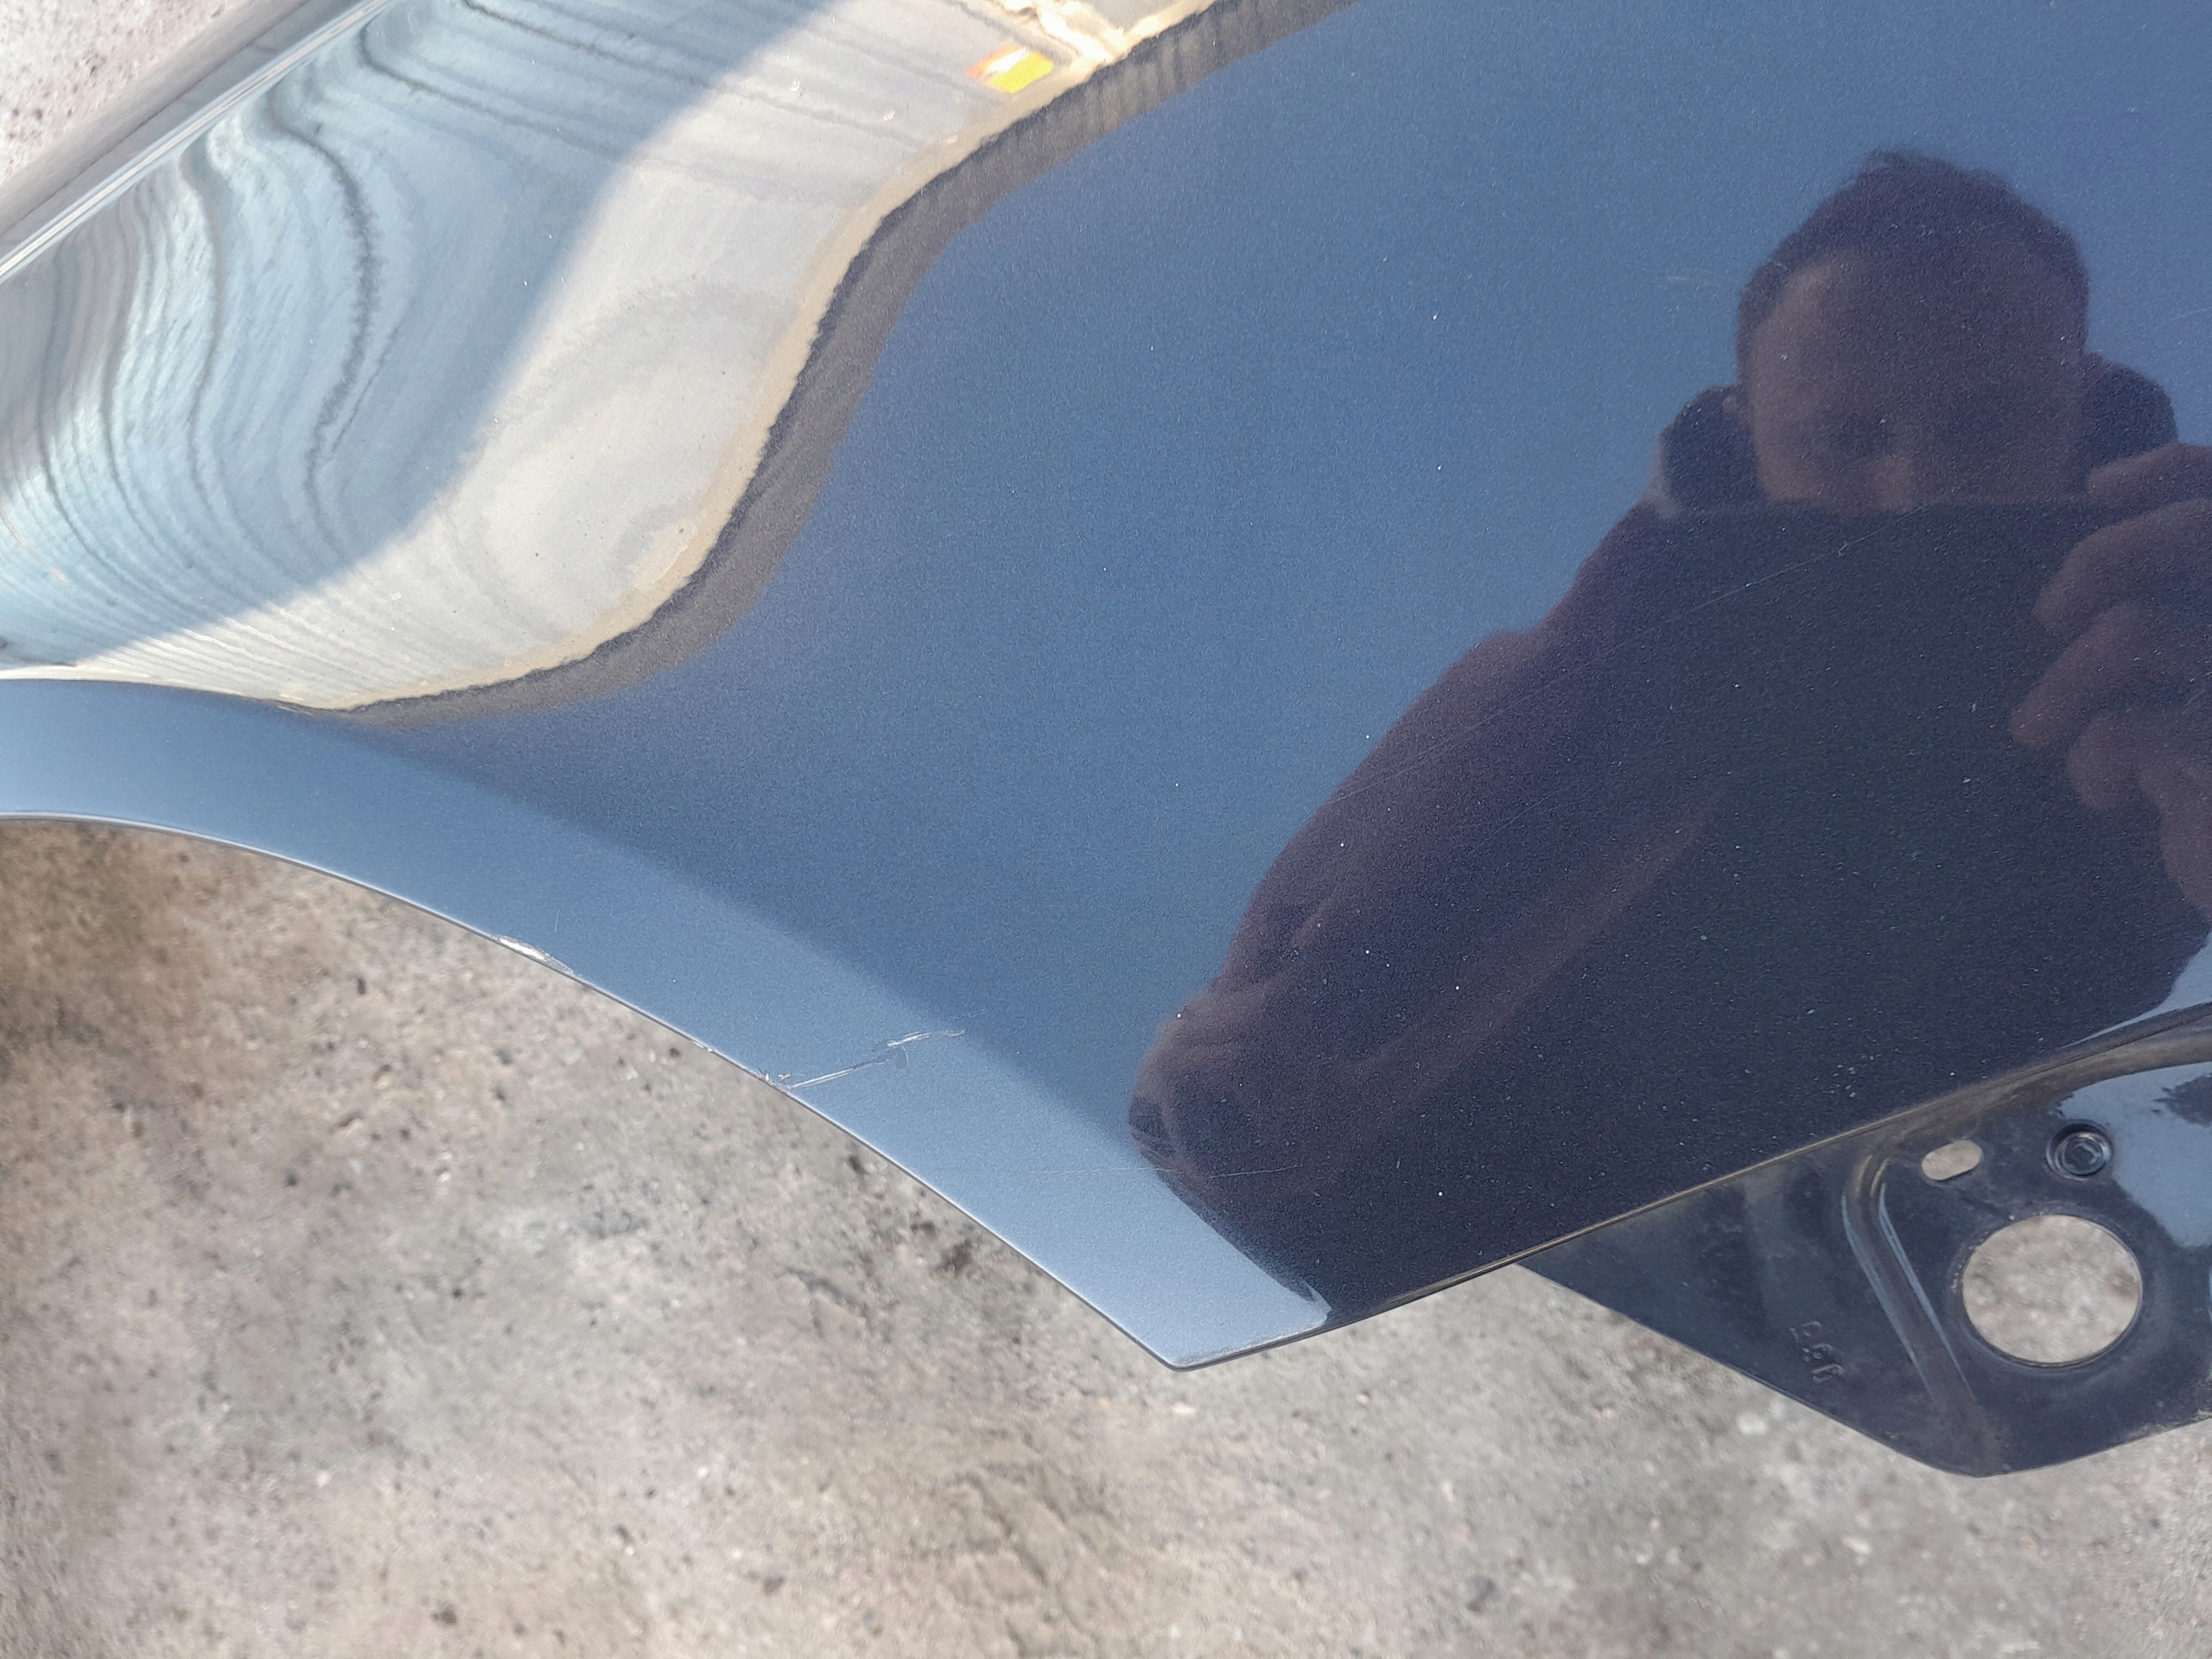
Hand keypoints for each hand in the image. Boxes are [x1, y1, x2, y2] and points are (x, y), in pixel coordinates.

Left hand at [2012, 444, 2211, 916]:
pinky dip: (2094, 766)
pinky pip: (2121, 730)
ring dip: (2066, 686)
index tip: (2098, 490)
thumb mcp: (2193, 688)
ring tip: (2041, 734)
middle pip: (2196, 528)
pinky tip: (2112, 798)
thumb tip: (2102, 511)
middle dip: (2101, 560)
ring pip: (2134, 632)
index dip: (2171, 473)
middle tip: (2049, 619)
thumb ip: (2176, 610)